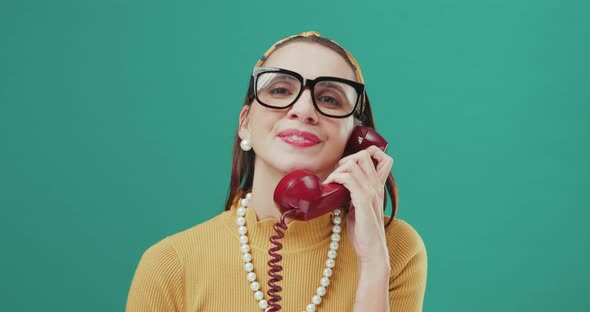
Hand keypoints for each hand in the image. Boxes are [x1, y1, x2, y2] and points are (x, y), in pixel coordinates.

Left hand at [323, 145, 393, 264]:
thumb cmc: (363, 230)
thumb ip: (354, 194)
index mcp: (378, 186)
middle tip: (336, 173)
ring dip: (337, 169)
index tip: (348, 165)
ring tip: (330, 181)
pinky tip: (330, 186)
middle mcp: (377, 186)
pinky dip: (336, 178)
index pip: (382, 157)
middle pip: (364, 155)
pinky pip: (348, 179)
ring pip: (354, 164)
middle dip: (346, 159)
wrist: (372, 250)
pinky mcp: (363, 201)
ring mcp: (371, 192)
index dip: (365, 153)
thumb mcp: (359, 207)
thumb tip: (337, 186)